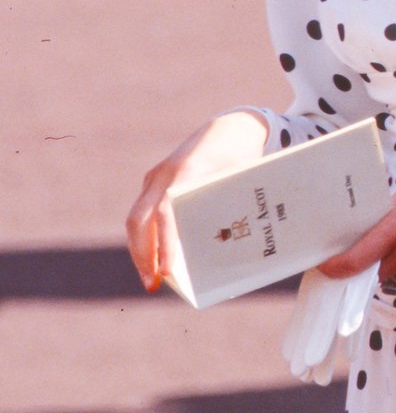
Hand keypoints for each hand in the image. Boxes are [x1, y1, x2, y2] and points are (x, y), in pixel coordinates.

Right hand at [126, 111, 269, 292]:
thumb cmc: (241, 156)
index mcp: (186, 171)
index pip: (166, 213)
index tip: (167, 271)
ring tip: (152, 279)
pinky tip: (154, 260)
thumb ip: (234, 209)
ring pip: (136, 218)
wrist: (231, 128)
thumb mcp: (242, 180)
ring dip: (140, 250)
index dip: (164, 244)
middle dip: (143, 254)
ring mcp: (156, 177)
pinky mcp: (155, 183)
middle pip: (140, 219)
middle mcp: (164, 174)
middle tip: (154, 284)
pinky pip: (142, 214)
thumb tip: (229, 255)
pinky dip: (145, 238)